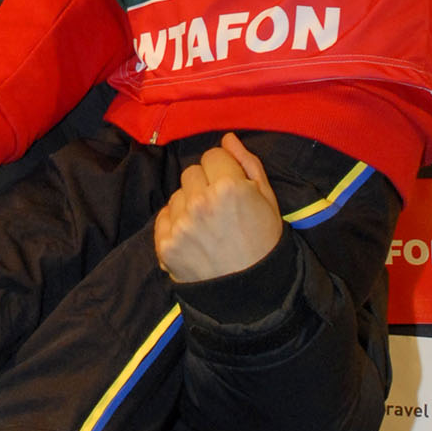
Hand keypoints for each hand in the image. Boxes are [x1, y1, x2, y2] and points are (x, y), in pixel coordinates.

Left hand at [152, 134, 282, 285]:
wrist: (250, 293)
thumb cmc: (264, 243)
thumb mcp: (268, 200)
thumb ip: (248, 163)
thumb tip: (228, 138)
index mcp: (228, 186)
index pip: (212, 154)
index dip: (224, 170)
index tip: (231, 187)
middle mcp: (200, 202)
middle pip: (191, 172)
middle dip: (204, 185)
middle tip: (219, 209)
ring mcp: (180, 225)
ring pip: (177, 195)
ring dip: (189, 205)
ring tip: (208, 227)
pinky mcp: (165, 245)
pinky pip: (163, 218)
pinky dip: (175, 225)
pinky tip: (194, 239)